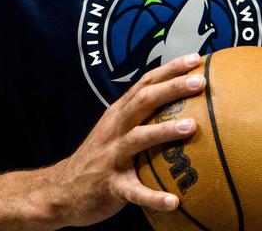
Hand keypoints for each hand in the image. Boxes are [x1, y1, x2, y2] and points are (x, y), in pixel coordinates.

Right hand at [49, 53, 204, 227]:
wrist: (61, 190)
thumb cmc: (100, 158)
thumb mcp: (115, 131)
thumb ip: (141, 118)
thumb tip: (182, 108)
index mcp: (118, 114)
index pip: (145, 84)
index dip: (170, 70)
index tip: (196, 59)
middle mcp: (114, 130)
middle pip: (143, 102)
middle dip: (171, 89)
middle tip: (200, 82)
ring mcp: (111, 157)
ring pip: (138, 139)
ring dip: (164, 131)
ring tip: (192, 127)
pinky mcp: (111, 186)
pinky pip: (134, 192)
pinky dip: (153, 197)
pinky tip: (174, 202)